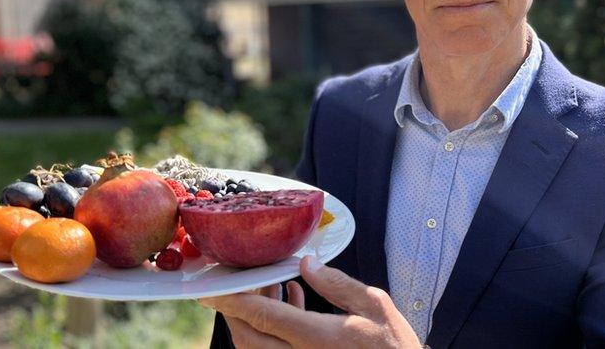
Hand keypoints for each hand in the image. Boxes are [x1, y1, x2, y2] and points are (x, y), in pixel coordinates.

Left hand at [200, 256, 419, 348]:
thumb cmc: (393, 346)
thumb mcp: (374, 306)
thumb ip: (337, 284)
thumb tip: (307, 264)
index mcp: (316, 338)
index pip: (262, 318)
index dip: (232, 302)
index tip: (211, 290)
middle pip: (249, 337)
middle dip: (236, 310)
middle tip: (239, 282)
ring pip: (258, 347)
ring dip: (255, 319)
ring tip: (271, 285)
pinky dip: (273, 328)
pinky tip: (292, 299)